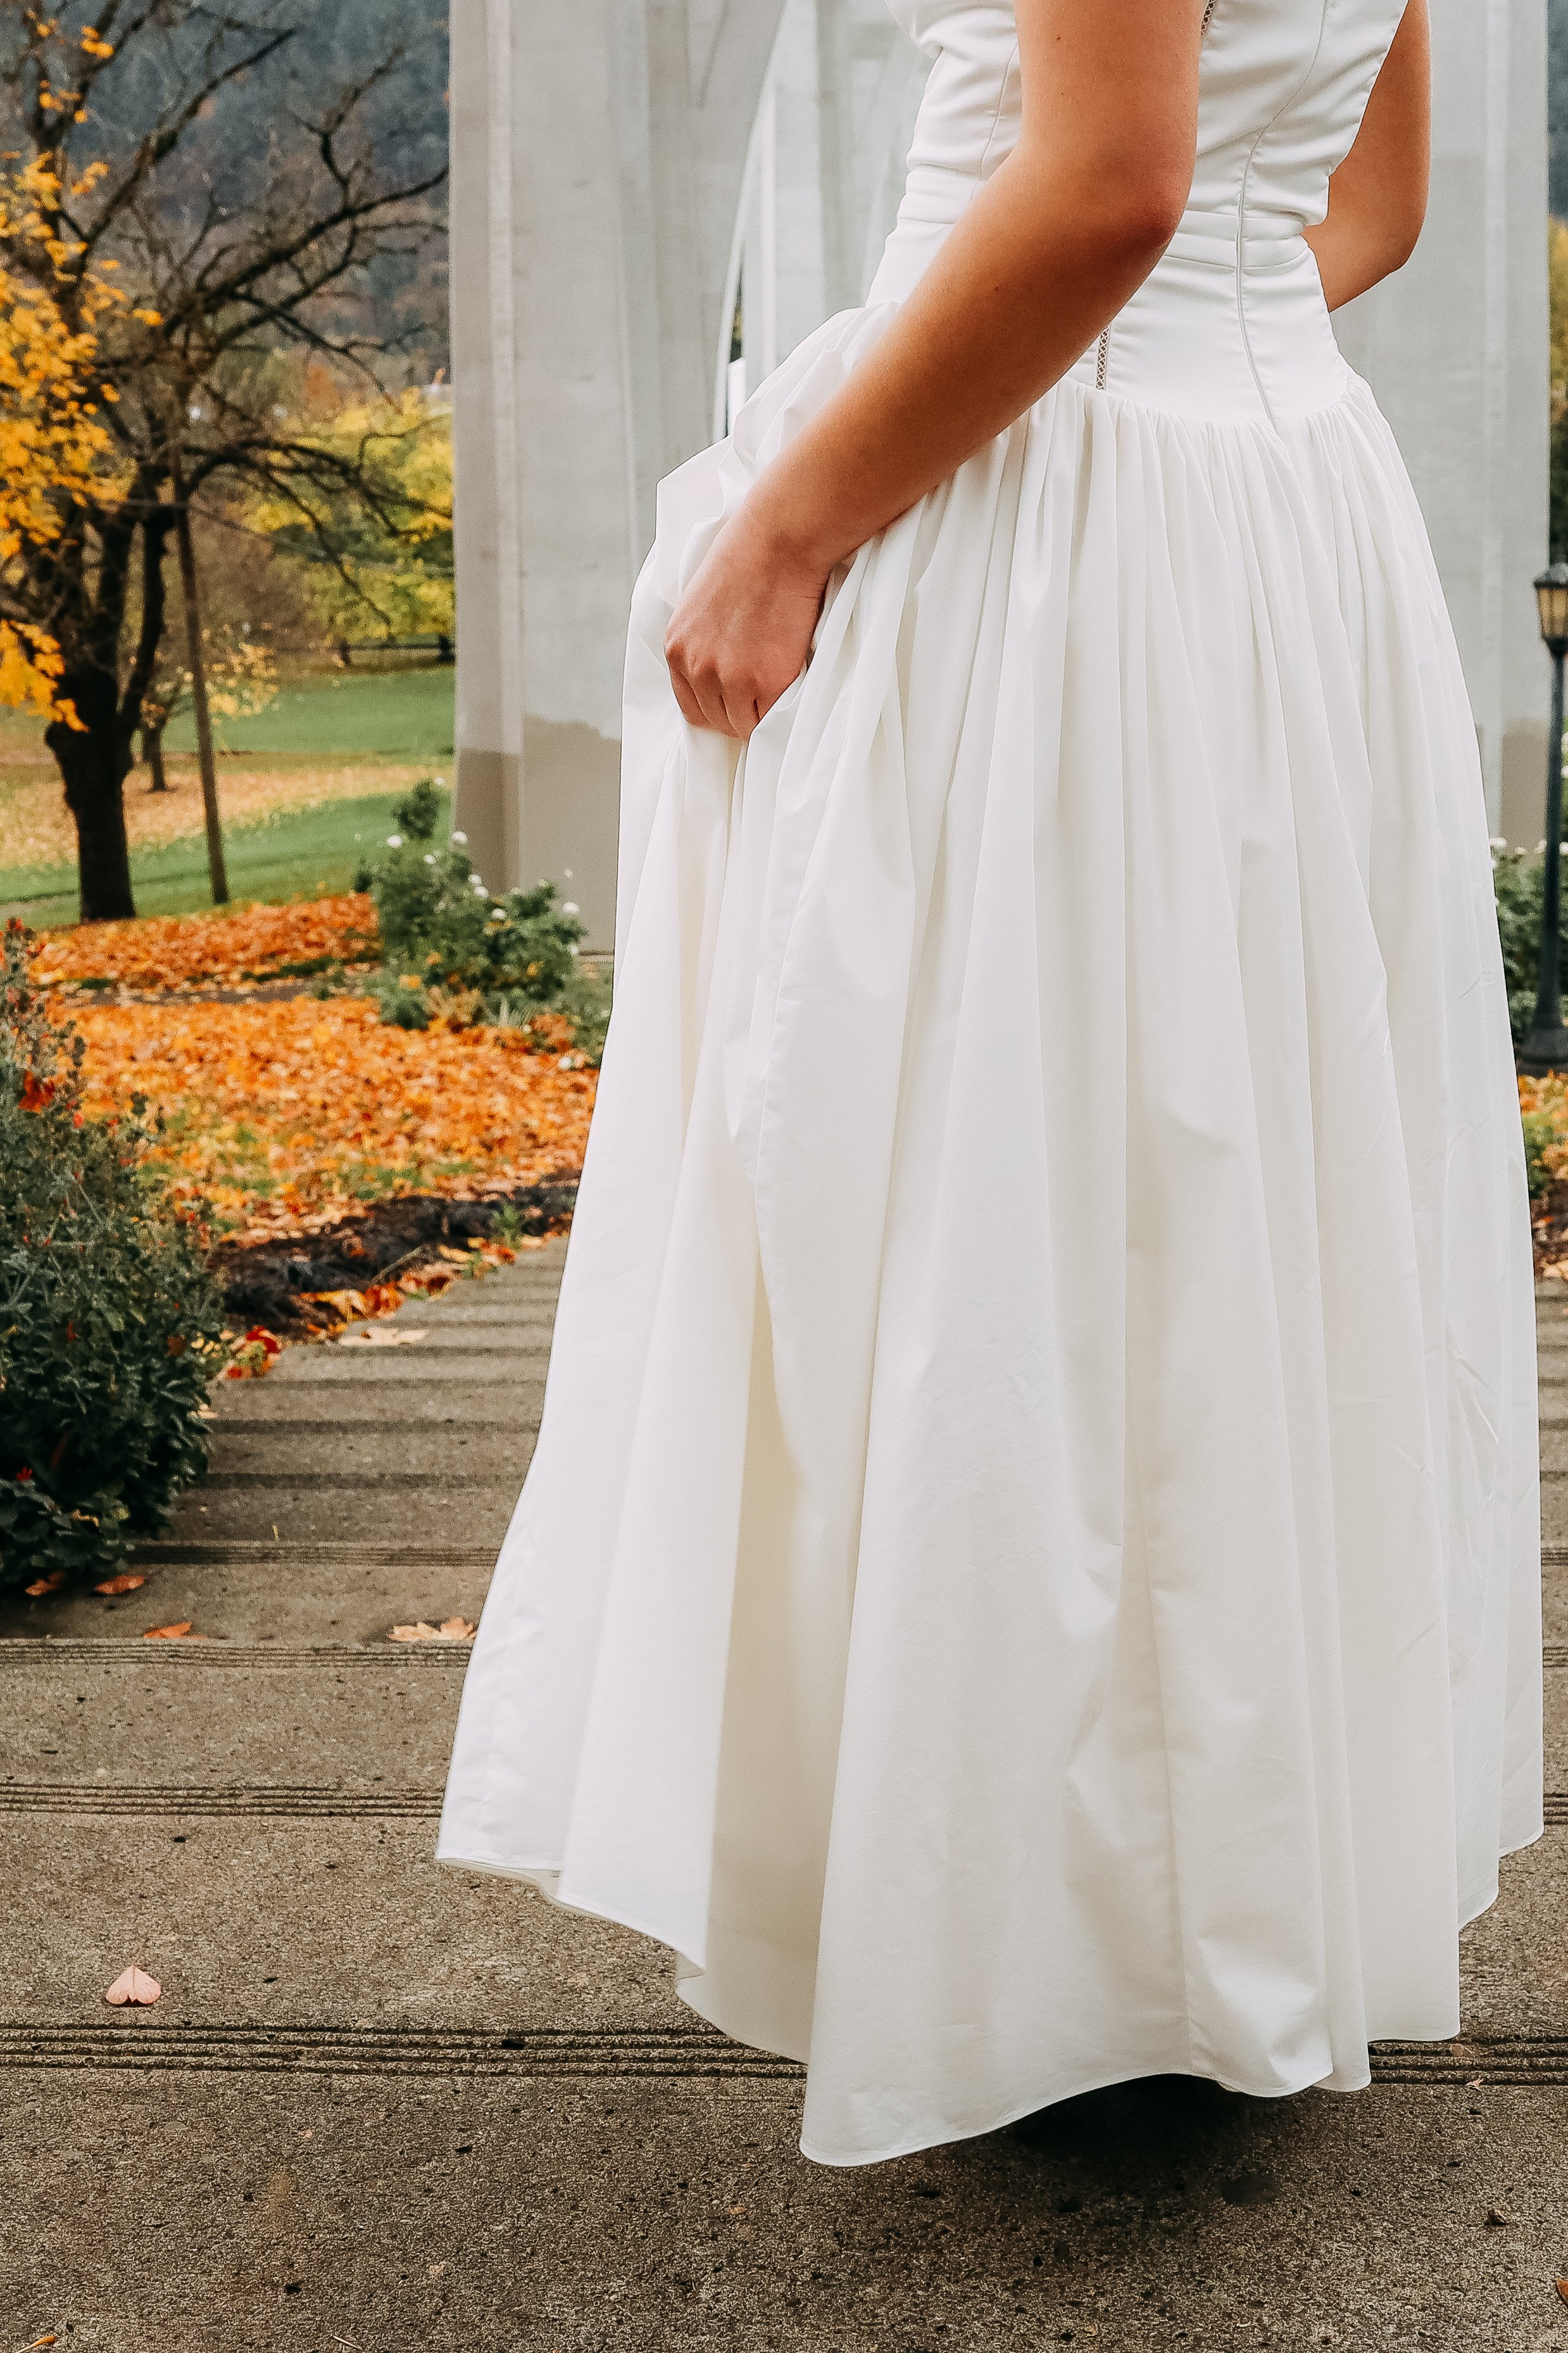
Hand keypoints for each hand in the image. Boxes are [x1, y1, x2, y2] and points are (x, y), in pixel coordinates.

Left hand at [664, 501, 831, 738]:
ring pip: (743, 725)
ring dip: (761, 714)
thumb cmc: (749, 558)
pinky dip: (782, 710)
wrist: (779, 541)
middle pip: (716, 720)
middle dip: (740, 712)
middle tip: (765, 693)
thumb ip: (703, 641)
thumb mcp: (702, 602)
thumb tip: (721, 670)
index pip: (690, 706)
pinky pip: (771, 720)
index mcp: (676, 647)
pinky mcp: (764, 682)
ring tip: (779, 685)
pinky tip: (791, 682)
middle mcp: (696, 667)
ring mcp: (729, 678)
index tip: (737, 701)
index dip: (717, 707)